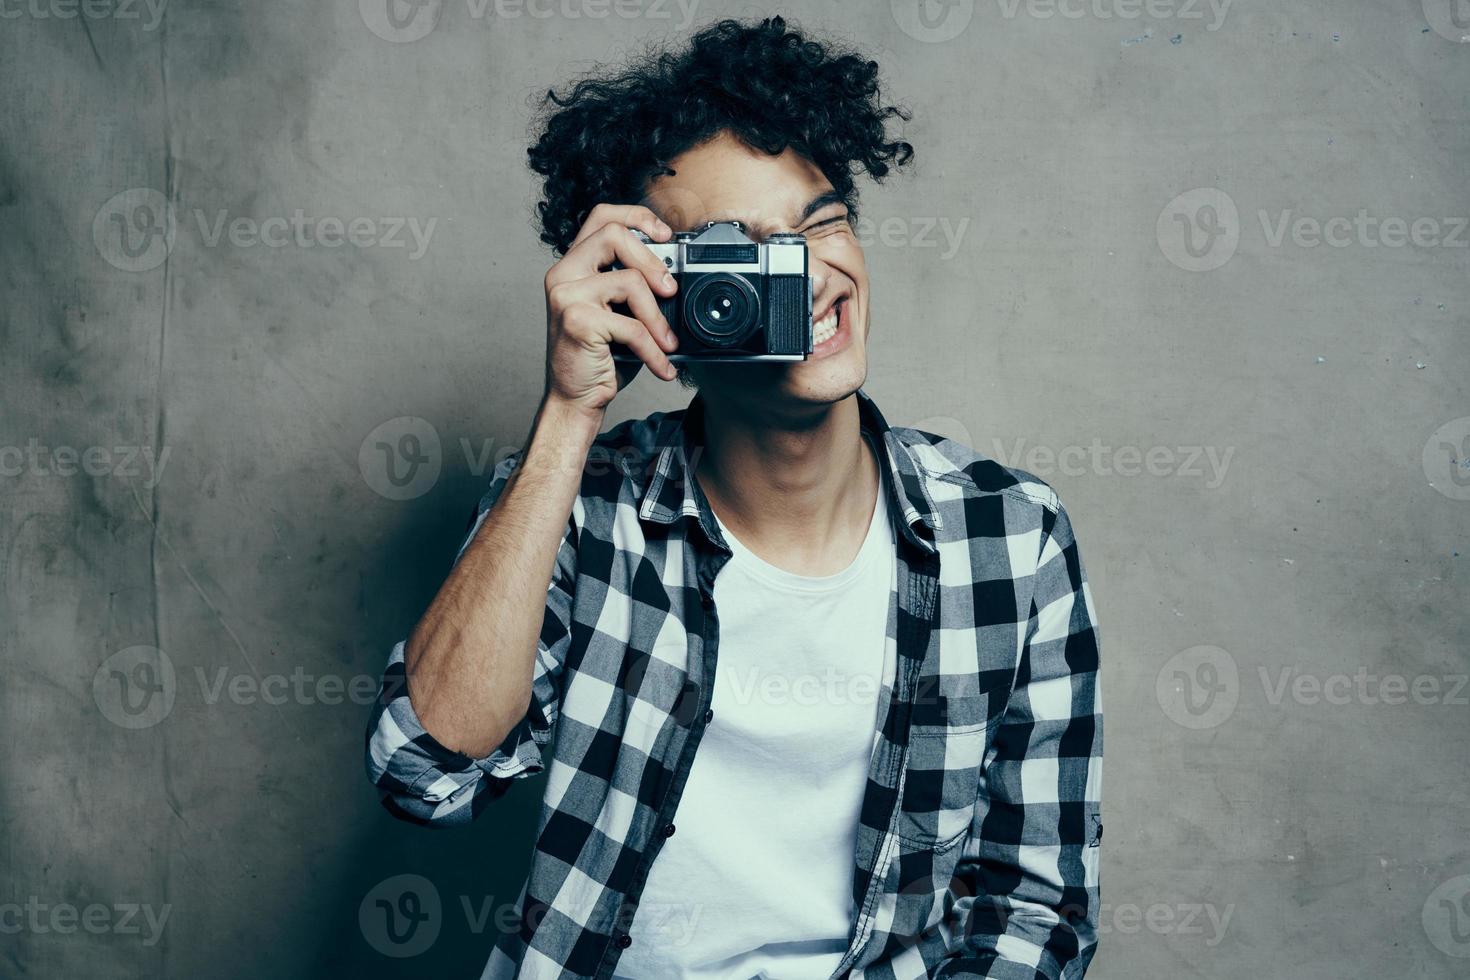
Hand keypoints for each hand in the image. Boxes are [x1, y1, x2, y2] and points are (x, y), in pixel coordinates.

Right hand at [542, 204, 680, 415]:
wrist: (575, 398)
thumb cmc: (599, 356)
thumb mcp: (618, 313)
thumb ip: (633, 288)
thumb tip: (674, 277)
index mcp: (573, 265)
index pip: (602, 216)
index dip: (636, 216)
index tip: (665, 234)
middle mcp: (563, 274)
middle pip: (614, 236)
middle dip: (652, 261)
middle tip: (670, 291)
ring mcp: (566, 295)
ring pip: (629, 281)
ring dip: (657, 316)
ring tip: (667, 342)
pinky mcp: (577, 320)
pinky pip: (631, 326)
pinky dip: (653, 350)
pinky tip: (661, 366)